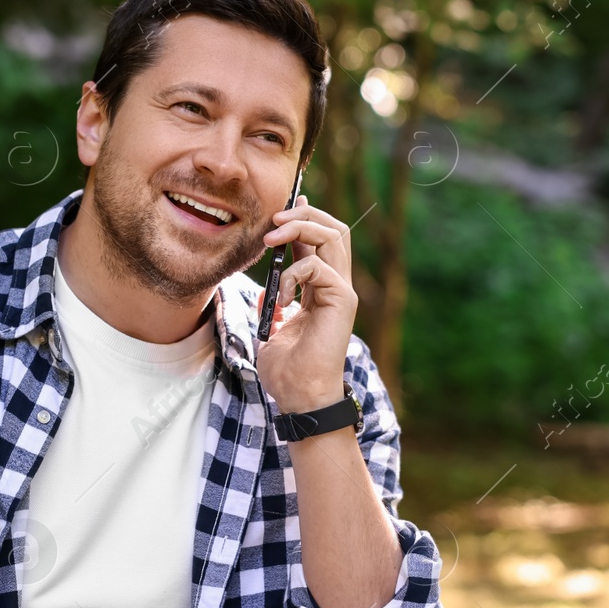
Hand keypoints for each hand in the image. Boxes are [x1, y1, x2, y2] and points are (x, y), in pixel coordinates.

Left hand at [255, 194, 357, 413]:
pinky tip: (282, 299)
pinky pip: (319, 268)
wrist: (299, 398)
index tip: (281, 209)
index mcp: (321, 290)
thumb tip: (267, 287)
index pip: (319, 241)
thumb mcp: (271, 327)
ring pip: (333, 236)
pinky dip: (293, 274)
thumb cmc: (287, 370)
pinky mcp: (341, 301)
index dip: (303, 219)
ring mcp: (341, 292)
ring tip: (271, 240)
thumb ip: (273, 303)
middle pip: (333, 229)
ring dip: (298, 229)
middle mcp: (335, 286)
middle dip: (302, 216)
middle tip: (272, 221)